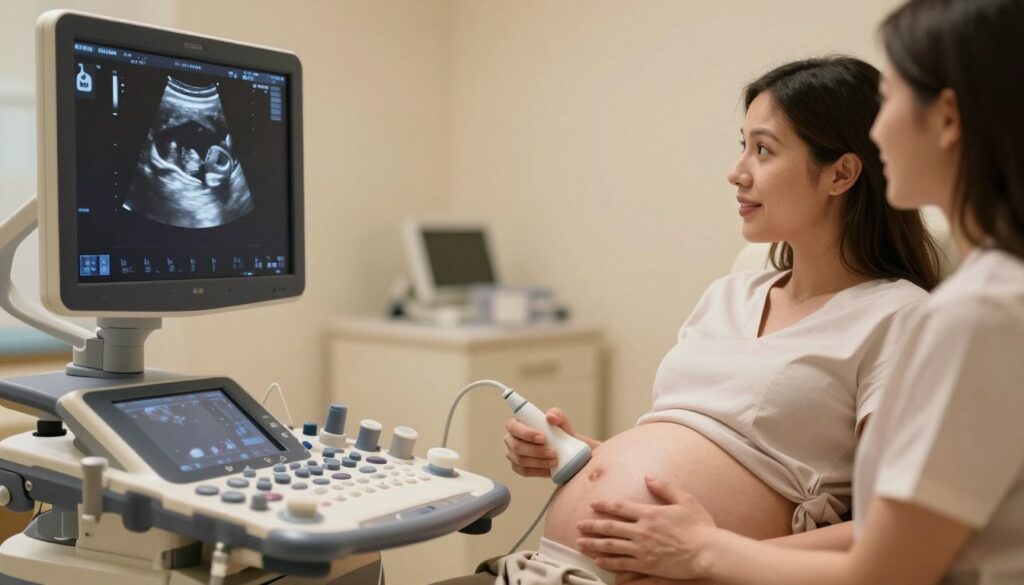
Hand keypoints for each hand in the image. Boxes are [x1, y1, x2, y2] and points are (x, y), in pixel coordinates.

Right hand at [503, 407, 576, 477]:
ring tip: (554, 460)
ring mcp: (513, 454)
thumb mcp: (561, 421)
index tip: (543, 438)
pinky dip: (538, 471)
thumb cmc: (559, 433)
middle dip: (535, 450)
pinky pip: (524, 471)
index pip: (513, 426)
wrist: (567, 451)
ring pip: (520, 460)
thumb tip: (550, 417)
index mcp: (517, 424)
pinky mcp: (518, 467)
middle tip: (553, 452)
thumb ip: (557, 414)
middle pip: (516, 446)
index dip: (526, 433)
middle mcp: (511, 439)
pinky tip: (549, 469)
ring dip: (538, 461)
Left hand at [575, 475, 716, 579]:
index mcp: (649, 513)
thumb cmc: (700, 526)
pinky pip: (622, 564)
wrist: (708, 552)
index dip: (604, 505)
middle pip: (610, 527)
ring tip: (580, 544)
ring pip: (611, 546)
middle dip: (591, 525)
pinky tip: (598, 561)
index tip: (593, 504)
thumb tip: (648, 476)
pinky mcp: (647, 566)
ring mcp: (642, 550)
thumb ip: (665, 487)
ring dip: (593, 544)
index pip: (620, 507)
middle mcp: (641, 531)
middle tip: (577, 525)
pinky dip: (608, 562)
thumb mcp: (685, 500)